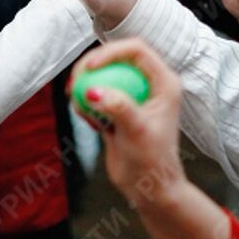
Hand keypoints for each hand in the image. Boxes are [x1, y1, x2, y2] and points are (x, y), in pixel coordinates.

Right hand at [70, 38, 184, 206]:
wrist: (149, 188)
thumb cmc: (152, 162)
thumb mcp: (137, 133)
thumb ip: (118, 108)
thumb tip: (93, 91)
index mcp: (164, 82)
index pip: (136, 50)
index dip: (110, 51)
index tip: (89, 67)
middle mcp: (149, 85)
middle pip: (116, 58)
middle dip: (92, 65)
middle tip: (74, 81)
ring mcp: (133, 97)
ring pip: (104, 76)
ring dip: (85, 84)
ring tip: (76, 101)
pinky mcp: (118, 110)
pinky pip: (97, 96)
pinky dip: (86, 102)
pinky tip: (83, 117)